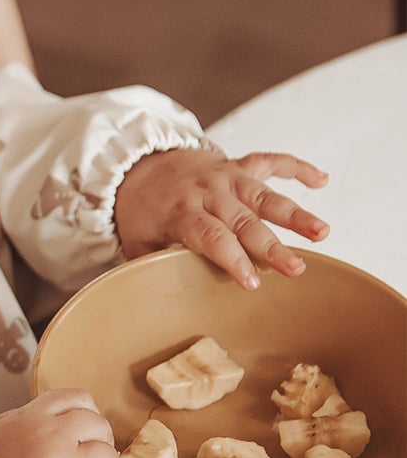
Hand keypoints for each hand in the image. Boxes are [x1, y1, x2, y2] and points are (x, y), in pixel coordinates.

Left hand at [114, 148, 328, 289]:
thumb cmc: (141, 212)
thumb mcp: (139, 241)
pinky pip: (270, 161)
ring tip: (321, 232)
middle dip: (271, 246)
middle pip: (243, 220)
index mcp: (181, 212)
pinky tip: (322, 180)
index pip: (211, 237)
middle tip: (296, 268)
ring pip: (264, 195)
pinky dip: (296, 167)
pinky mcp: (237, 165)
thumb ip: (158, 263)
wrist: (136, 166)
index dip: (233, 259)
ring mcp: (225, 176)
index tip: (253, 282)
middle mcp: (207, 191)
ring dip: (294, 214)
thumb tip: (168, 296)